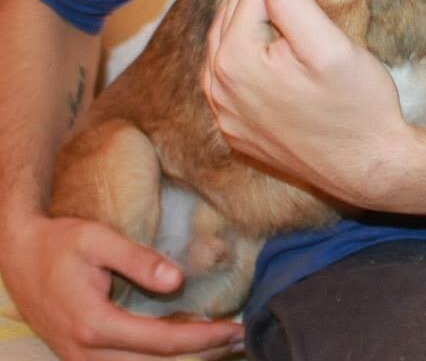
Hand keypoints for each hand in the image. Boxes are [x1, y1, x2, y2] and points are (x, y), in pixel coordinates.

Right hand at [3, 214, 243, 359]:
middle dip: (200, 355)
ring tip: (220, 342)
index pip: (161, 341)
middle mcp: (88, 354)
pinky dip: (156, 358)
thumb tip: (176, 280)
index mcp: (96, 325)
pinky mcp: (81, 359)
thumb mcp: (98, 240)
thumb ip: (138, 260)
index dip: (203, 338)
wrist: (17, 257)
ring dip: (180, 359)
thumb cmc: (59, 243)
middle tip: (240, 338)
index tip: (236, 329)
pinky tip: (182, 341)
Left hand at [203, 0, 410, 208]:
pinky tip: (264, 13)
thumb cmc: (358, 108)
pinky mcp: (238, 123)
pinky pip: (234, 63)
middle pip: (237, 6)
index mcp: (234, 61)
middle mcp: (217, 86)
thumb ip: (292, 2)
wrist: (372, 171)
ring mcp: (224, 108)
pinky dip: (248, 31)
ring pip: (231, 33)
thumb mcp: (330, 47)